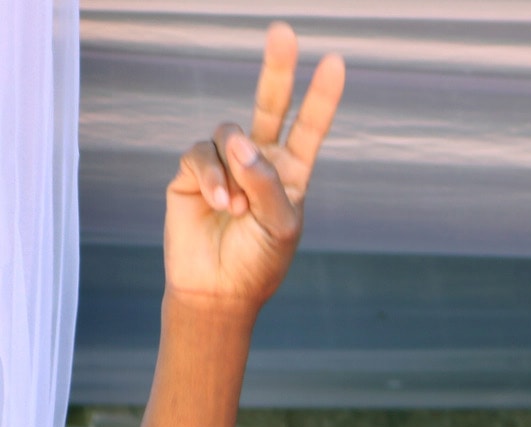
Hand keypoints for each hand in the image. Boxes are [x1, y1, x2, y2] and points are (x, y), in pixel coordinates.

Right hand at [164, 22, 344, 309]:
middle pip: (270, 104)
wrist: (218, 289)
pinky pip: (200, 154)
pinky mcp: (192, 170)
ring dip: (233, 169)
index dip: (322, 97)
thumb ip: (266, 182)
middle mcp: (260, 160)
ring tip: (235, 207)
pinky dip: (210, 178)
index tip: (337, 63)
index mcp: (292, 173)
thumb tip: (239, 140)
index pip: (310, 128)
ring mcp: (226, 162)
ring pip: (228, 133)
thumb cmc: (258, 262)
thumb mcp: (278, 227)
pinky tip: (219, 204)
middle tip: (284, 32)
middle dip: (277, 69)